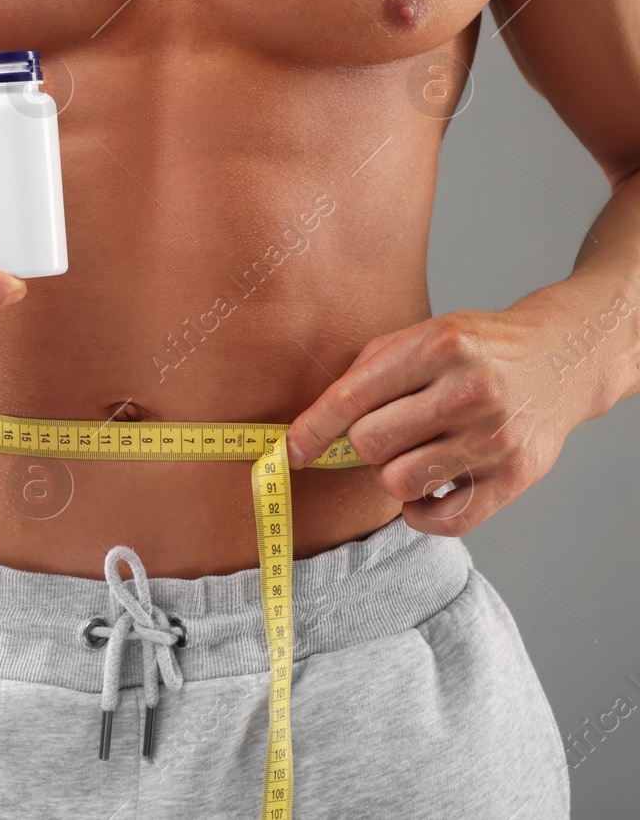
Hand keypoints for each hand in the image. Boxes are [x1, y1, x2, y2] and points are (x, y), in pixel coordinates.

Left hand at [284, 295, 615, 534]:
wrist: (564, 357)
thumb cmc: (477, 349)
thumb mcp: (423, 333)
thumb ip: (368, 370)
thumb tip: (312, 424)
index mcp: (439, 346)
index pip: (352, 398)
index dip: (312, 430)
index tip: (290, 451)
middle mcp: (470, 391)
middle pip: (369, 444)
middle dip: (363, 444)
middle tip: (386, 432)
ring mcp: (496, 436)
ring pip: (399, 482)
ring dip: (393, 473)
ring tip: (414, 452)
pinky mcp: (516, 476)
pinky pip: (443, 520)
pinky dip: (421, 512)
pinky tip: (428, 486)